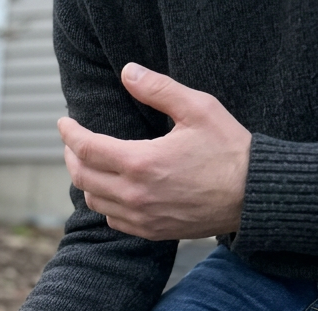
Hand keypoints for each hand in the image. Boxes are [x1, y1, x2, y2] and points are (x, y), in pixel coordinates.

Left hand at [58, 62, 251, 239]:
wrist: (254, 194)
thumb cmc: (229, 149)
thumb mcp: (198, 109)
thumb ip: (159, 90)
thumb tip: (127, 72)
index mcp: (141, 162)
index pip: (86, 148)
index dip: (69, 134)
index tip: (64, 123)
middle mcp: (134, 194)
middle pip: (82, 176)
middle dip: (71, 155)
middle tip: (72, 142)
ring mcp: (141, 216)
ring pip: (94, 200)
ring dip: (85, 180)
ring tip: (89, 162)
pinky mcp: (150, 231)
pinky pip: (112, 220)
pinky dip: (104, 203)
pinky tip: (110, 189)